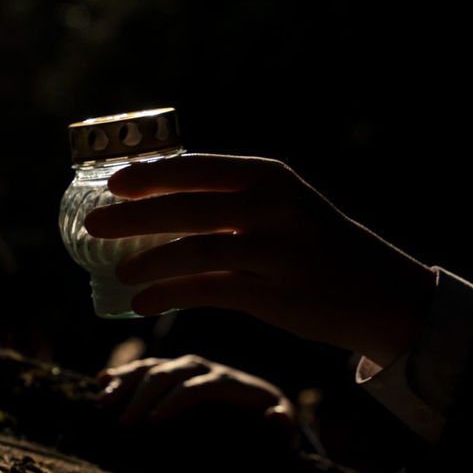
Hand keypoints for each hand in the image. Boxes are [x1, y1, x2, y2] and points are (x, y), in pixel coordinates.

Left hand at [84, 154, 434, 367]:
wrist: (380, 291)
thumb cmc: (312, 242)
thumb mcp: (281, 203)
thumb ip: (228, 197)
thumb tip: (148, 196)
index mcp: (270, 178)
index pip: (199, 169)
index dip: (152, 175)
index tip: (113, 182)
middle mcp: (275, 209)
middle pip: (188, 209)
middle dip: (133, 216)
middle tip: (92, 224)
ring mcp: (277, 252)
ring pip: (195, 252)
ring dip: (148, 262)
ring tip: (119, 272)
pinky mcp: (276, 295)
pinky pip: (208, 292)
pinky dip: (168, 296)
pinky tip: (142, 303)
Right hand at [98, 354, 294, 431]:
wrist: (259, 405)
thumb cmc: (270, 421)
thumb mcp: (283, 424)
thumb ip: (283, 422)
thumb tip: (276, 418)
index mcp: (229, 382)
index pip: (196, 388)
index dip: (173, 403)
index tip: (151, 425)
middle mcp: (203, 368)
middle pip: (167, 374)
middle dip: (142, 397)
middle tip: (122, 424)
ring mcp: (183, 367)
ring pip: (151, 366)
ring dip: (124, 382)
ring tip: (103, 404)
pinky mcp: (170, 372)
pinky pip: (142, 367)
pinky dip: (122, 372)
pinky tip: (101, 380)